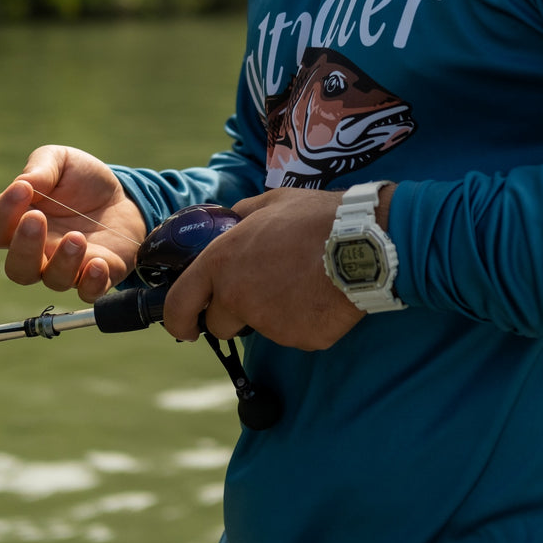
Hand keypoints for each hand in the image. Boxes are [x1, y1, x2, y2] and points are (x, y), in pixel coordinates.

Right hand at [0, 144, 145, 302]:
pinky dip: (92, 284)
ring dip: (63, 262)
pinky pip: (88, 293)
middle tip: (37, 219)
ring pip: (53, 281)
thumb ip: (40, 168)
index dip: (1, 213)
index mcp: (21, 223)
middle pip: (17, 268)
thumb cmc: (82, 181)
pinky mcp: (98, 275)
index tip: (22, 190)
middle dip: (24, 247)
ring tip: (77, 236)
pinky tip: (98, 263)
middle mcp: (39, 252)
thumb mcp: (61, 161)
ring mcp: (68, 267)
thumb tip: (23, 184)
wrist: (124, 197)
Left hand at [162, 186, 393, 350]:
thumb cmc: (316, 217)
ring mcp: (269, 323)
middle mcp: (238, 297)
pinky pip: (294, 334)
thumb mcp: (270, 202)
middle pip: (221, 325)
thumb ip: (241, 217)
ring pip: (261, 329)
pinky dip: (304, 321)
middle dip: (235, 315)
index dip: (178, 320)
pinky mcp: (299, 339)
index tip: (185, 327)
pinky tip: (321, 295)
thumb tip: (229, 221)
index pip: (180, 304)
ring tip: (302, 282)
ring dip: (273, 313)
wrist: (363, 242)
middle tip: (265, 290)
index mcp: (222, 262)